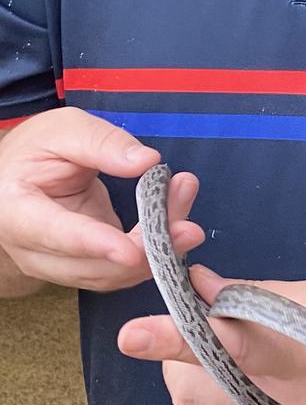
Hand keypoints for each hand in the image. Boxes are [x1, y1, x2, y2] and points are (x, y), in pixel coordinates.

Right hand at [0, 107, 203, 289]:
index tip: (131, 251)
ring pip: (116, 275)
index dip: (96, 243)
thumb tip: (147, 161)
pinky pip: (125, 273)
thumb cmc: (35, 152)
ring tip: (188, 220)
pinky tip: (178, 230)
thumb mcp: (63, 130)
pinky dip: (155, 255)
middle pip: (97, 264)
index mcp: (18, 212)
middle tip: (188, 228)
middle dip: (147, 250)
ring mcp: (62, 268)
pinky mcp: (89, 271)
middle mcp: (35, 251)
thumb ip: (102, 143)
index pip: (57, 234)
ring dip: (159, 252)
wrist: (21, 180)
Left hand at [118, 266, 305, 404]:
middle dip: (182, 366)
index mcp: (301, 364)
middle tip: (204, 342)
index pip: (218, 350)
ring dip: (213, 390)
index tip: (135, 334)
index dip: (171, 340)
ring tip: (254, 370)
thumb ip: (254, 299)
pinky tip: (277, 399)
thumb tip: (202, 290)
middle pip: (193, 397)